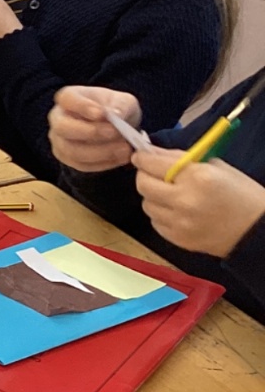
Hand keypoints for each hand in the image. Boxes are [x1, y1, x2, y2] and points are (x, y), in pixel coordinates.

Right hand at [49, 86, 142, 172]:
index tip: (102, 113)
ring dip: (100, 151)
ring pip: (71, 150)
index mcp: (68, 98)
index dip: (82, 106)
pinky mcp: (66, 158)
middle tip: (114, 132)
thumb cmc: (114, 110)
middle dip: (90, 132)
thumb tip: (117, 114)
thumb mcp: (124, 102)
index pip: (67, 99)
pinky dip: (103, 163)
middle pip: (62, 127)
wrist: (114, 129)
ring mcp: (59, 140)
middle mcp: (58, 118)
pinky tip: (121, 158)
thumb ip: (122, 105)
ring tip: (124, 149)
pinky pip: (81, 164)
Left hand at [133, 147, 264, 257]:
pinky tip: (175, 210)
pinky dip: (160, 213)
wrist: (258, 230)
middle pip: (143, 185)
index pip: (154, 164)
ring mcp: (179, 222)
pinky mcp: (177, 239)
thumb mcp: (217, 167)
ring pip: (146, 204)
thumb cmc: (242, 194)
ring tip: (169, 193)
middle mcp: (183, 200)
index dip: (142, 158)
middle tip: (152, 173)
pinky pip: (155, 221)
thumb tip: (153, 152)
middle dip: (144, 175)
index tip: (139, 155)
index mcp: (197, 178)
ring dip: (153, 196)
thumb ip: (182, 159)